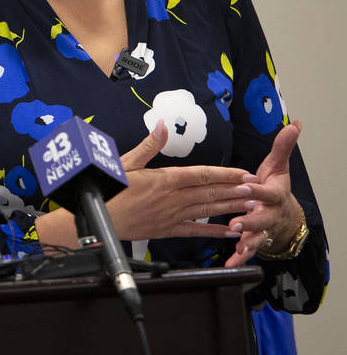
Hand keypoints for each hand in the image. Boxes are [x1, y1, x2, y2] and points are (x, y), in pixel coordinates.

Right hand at [103, 120, 251, 240]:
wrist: (99, 220)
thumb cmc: (108, 189)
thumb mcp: (125, 162)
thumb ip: (147, 145)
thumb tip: (162, 125)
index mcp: (165, 179)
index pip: (202, 175)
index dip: (226, 174)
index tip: (244, 173)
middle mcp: (173, 198)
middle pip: (210, 192)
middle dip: (236, 190)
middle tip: (258, 189)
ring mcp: (172, 215)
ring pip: (207, 210)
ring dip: (230, 207)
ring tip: (251, 205)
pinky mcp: (167, 229)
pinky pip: (195, 230)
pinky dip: (213, 231)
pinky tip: (229, 231)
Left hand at [225, 121, 303, 266]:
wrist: (285, 215)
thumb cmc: (275, 187)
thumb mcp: (278, 166)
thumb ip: (282, 147)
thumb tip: (295, 124)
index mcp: (273, 194)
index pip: (266, 192)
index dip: (257, 189)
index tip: (246, 185)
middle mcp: (269, 214)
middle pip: (262, 218)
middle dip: (251, 220)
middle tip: (237, 222)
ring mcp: (263, 229)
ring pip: (257, 238)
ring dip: (247, 242)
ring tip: (237, 247)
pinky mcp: (255, 241)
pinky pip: (248, 251)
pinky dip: (240, 258)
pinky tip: (231, 264)